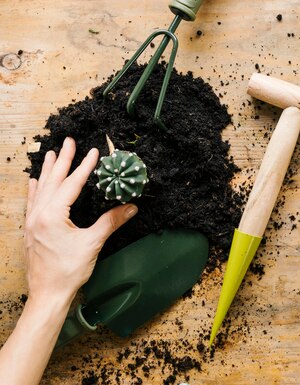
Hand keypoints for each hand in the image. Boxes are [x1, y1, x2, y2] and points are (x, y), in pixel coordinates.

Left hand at [24, 137, 137, 302]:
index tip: (93, 153)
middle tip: (68, 142)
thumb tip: (130, 207)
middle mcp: (39, 215)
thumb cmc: (68, 271)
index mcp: (52, 216)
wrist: (48, 294)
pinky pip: (32, 202)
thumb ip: (111, 222)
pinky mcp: (31, 230)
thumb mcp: (92, 244)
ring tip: (51, 154)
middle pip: (53, 181)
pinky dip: (36, 189)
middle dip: (62, 160)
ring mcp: (32, 222)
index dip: (84, 167)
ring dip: (48, 170)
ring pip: (41, 189)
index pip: (71, 185)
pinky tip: (35, 182)